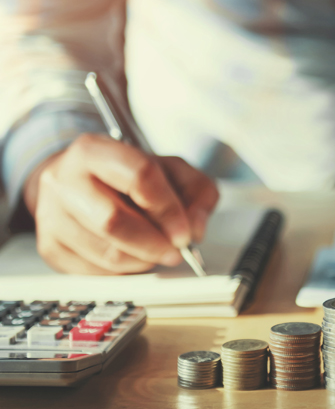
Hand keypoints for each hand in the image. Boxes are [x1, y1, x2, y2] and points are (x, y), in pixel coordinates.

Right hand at [23, 133, 219, 274]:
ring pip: (105, 252)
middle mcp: (64, 179)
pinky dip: (124, 271)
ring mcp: (51, 214)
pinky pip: (94, 272)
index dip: (168, 209)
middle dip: (154, 243)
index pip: (138, 176)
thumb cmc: (129, 176)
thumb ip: (197, 192)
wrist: (79, 182)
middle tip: (175, 251)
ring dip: (142, 260)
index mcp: (95, 150)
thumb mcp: (172, 170)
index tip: (185, 233)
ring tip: (157, 251)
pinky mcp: (50, 246)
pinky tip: (134, 256)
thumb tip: (196, 229)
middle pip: (113, 220)